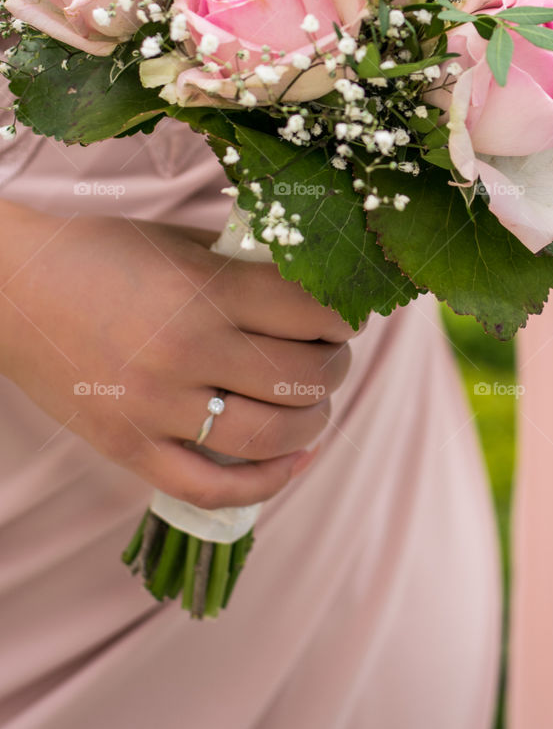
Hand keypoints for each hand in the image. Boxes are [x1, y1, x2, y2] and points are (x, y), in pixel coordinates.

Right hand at [0, 201, 353, 508]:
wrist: (10, 290)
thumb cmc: (100, 255)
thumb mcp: (180, 242)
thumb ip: (244, 268)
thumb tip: (313, 294)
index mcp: (205, 289)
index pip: (310, 312)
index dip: (341, 316)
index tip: (344, 316)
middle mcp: (188, 350)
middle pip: (302, 375)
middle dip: (335, 367)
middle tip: (332, 356)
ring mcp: (157, 406)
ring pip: (271, 435)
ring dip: (314, 421)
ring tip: (314, 403)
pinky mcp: (129, 448)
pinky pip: (211, 486)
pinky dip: (265, 483)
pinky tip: (294, 462)